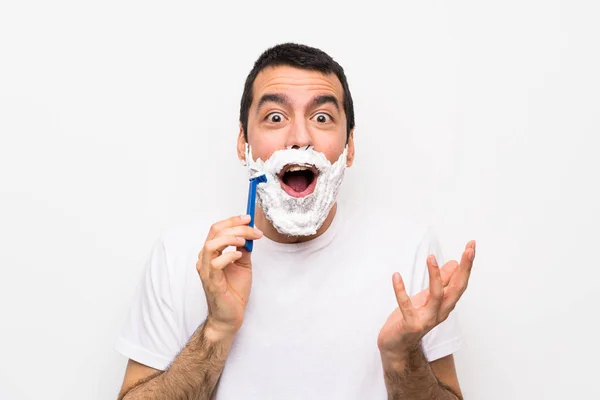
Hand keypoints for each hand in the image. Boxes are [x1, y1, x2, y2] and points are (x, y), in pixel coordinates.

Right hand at [196, 215, 262, 335]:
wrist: (230, 316)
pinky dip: (228, 255)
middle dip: (236, 226)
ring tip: (244, 241)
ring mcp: (206, 271)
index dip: (232, 220)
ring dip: (230, 238)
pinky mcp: (211, 282)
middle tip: (254, 229)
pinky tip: (238, 255)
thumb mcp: (243, 264)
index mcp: (211, 253)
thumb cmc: (234, 291)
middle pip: (215, 232)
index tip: (249, 217)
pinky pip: (215, 264)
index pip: (217, 229)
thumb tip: (249, 233)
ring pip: (211, 245)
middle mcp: (205, 259)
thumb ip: (243, 249)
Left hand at [377, 241, 475, 360]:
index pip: (461, 282)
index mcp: (445, 304)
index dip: (467, 265)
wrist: (397, 346)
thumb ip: (442, 283)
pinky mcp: (410, 325)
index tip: (472, 245)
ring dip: (435, 277)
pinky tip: (396, 276)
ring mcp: (426, 319)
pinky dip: (401, 291)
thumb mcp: (427, 297)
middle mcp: (440, 312)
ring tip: (430, 258)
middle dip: (464, 269)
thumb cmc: (411, 320)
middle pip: (457, 289)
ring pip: (436, 296)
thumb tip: (454, 264)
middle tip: (468, 250)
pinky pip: (406, 306)